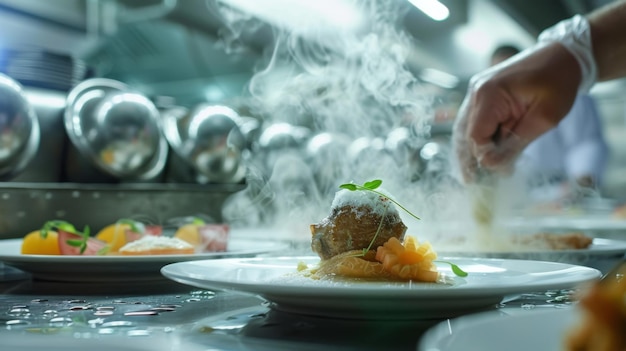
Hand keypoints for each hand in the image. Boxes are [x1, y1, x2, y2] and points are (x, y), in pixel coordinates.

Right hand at [452, 43, 581, 182]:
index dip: (484, 157)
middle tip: (471, 182)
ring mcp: (477, 91)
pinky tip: (481, 154)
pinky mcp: (483, 93)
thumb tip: (493, 167)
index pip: (476, 136)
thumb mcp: (544, 118)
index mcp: (489, 95)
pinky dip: (477, 137)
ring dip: (469, 150)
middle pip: (463, 133)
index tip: (500, 173)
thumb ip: (516, 143)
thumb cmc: (558, 83)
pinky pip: (473, 120)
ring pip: (464, 128)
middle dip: (468, 158)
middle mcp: (476, 92)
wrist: (564, 56)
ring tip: (470, 174)